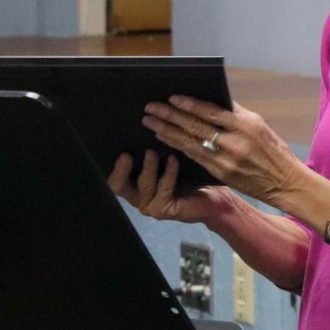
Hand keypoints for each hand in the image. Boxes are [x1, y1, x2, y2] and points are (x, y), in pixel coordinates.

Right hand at [108, 148, 236, 225]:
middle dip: (121, 170)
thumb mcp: (168, 158)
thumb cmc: (191, 176)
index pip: (114, 178)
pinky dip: (168, 174)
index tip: (123, 151)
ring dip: (148, 168)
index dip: (115, 167)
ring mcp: (150, 205)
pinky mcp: (164, 210)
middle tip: (127, 155)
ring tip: (153, 152)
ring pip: (143, 186)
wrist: (215, 198)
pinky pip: (163, 190)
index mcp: (134, 183)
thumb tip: (147, 120)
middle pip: (117, 187)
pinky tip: (174, 160)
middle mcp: (138, 196)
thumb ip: (153, 148)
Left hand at [141, 96, 303, 208]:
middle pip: (195, 126)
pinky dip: (178, 146)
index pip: (211, 112)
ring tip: (150, 122)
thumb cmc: (273, 150)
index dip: (189, 104)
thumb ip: (234, 113)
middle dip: (170, 116)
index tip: (172, 98)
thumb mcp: (259, 125)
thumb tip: (210, 99)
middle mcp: (234, 143)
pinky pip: (194, 157)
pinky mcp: (220, 173)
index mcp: (246, 126)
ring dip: (167, 132)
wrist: (285, 183)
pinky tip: (165, 138)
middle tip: (151, 108)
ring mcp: (226, 160)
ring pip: (190, 143)